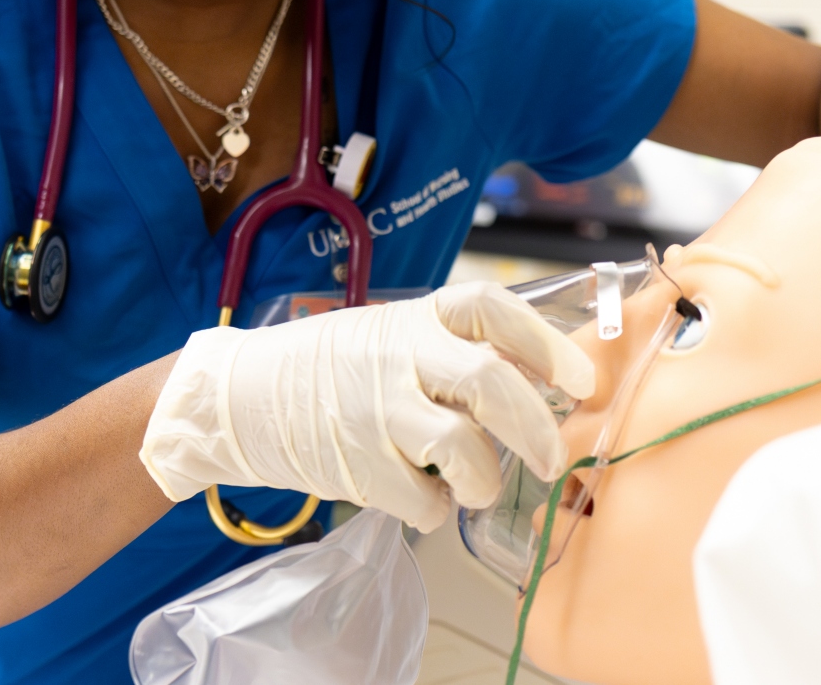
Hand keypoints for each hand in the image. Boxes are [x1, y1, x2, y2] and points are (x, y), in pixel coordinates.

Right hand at [139, 282, 595, 533]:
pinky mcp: (355, 462)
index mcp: (416, 318)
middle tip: (552, 460)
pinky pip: (422, 499)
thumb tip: (541, 377)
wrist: (239, 396)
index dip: (545, 344)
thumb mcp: (392, 336)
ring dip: (484, 480)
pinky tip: (422, 498)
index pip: (493, 310)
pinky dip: (434, 509)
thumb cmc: (330, 368)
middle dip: (536, 429)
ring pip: (463, 447)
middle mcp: (398, 355)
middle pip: (492, 383)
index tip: (581, 380)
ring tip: (475, 486)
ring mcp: (375, 409)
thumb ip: (456, 351)